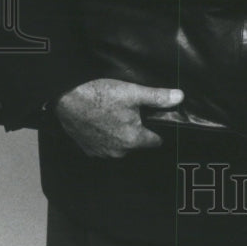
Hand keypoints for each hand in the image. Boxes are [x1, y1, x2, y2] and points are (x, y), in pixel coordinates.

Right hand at [53, 78, 183, 157]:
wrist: (67, 98)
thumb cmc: (101, 95)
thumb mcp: (133, 93)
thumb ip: (158, 97)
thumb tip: (180, 97)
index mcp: (133, 140)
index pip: (155, 141)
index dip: (157, 130)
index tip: (154, 120)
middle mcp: (118, 152)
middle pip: (137, 143)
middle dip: (137, 131)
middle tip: (131, 112)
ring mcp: (101, 153)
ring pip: (120, 145)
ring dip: (120, 135)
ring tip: (115, 116)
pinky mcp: (87, 149)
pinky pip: (103, 146)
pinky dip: (105, 137)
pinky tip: (101, 122)